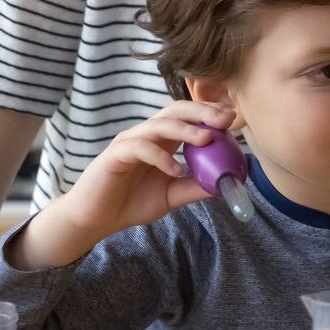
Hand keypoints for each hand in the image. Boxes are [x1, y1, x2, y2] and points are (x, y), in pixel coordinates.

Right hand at [20, 101, 233, 267]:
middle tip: (226, 119)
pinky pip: (139, 148)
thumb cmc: (131, 203)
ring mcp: (129, 142)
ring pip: (158, 125)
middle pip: (175, 110)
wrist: (96, 220)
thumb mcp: (172, 196)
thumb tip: (227, 183)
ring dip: (184, 129)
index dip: (209, 114)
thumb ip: (196, 187)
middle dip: (202, 111)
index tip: (234, 119)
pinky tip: (175, 170)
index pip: (187, 116)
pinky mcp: (115, 155)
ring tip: (207, 138)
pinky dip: (159, 156)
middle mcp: (146, 135)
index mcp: (162, 140)